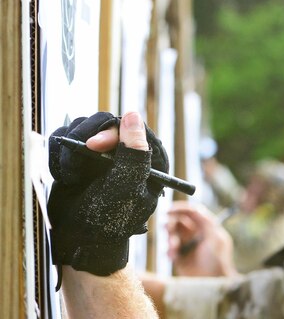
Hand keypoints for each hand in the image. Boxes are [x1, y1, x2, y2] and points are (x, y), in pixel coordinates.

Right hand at [47, 112, 168, 276]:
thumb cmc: (109, 221)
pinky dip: (61, 155)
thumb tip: (134, 114)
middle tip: (79, 163)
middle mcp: (126, 153)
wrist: (79, 243)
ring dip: (72, 152)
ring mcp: (102, 155)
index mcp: (148, 159)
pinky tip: (64, 175)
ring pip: (84, 128)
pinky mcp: (80, 159)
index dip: (112, 131)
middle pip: (106, 122)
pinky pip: (67, 140)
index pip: (133, 126)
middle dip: (88, 139)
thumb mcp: (126, 186)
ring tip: (72, 176)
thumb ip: (133, 152)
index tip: (95, 146)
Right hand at [166, 201, 237, 276]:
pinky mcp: (180, 258)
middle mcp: (195, 234)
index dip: (180, 209)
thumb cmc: (219, 260)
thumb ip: (207, 221)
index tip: (168, 210)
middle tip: (168, 229)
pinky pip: (169, 250)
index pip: (191, 212)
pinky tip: (173, 256)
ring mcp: (187, 246)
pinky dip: (169, 251)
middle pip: (179, 222)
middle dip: (171, 224)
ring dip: (170, 239)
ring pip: (172, 235)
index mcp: (206, 227)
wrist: (213, 282)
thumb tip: (195, 209)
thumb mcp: (216, 237)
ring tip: (173, 247)